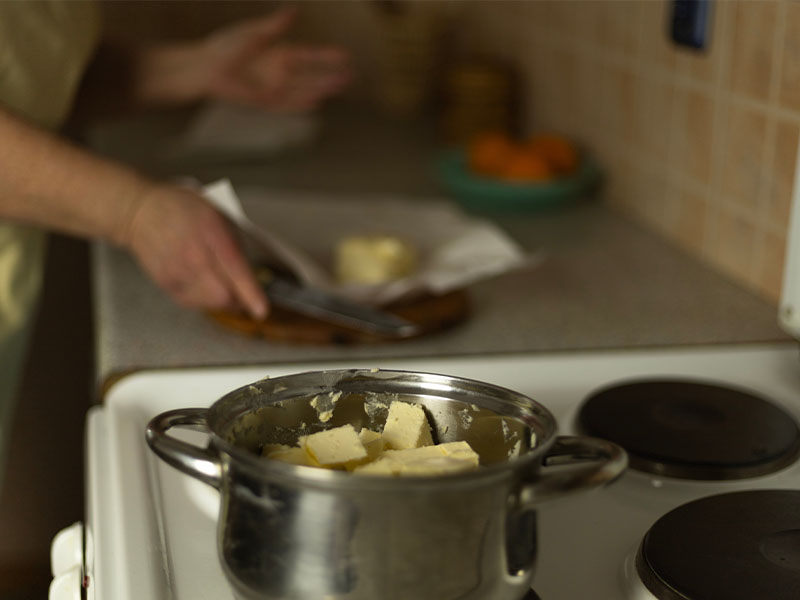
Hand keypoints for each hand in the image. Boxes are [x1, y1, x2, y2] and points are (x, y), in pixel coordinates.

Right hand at [122, 183, 267, 318]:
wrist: (141, 212)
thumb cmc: (184, 209)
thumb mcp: (218, 213)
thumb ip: (236, 244)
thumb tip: (250, 275)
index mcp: (211, 231)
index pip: (235, 269)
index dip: (250, 293)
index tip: (261, 310)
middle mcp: (193, 254)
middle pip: (224, 295)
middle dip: (240, 299)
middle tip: (245, 294)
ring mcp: (177, 271)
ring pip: (210, 303)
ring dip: (223, 300)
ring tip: (224, 286)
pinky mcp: (166, 283)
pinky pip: (194, 303)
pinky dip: (205, 300)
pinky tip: (205, 285)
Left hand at [198, 7, 352, 110]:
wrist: (205, 66)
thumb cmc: (225, 46)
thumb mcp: (253, 33)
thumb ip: (274, 25)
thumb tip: (294, 10)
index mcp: (280, 54)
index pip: (309, 56)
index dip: (326, 56)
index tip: (345, 55)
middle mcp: (280, 74)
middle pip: (311, 76)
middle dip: (331, 77)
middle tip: (351, 76)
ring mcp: (274, 89)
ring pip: (304, 90)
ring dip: (322, 89)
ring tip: (340, 86)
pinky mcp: (264, 102)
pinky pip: (287, 105)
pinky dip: (301, 105)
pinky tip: (316, 104)